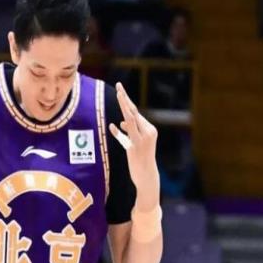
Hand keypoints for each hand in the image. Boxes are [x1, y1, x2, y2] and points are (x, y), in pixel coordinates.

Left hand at [109, 82, 159, 210]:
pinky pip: (125, 138)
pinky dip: (119, 133)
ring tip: (118, 95)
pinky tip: (113, 126)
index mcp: (150, 130)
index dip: (127, 101)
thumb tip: (120, 122)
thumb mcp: (134, 143)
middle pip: (134, 112)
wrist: (147, 176)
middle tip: (119, 86)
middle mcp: (148, 133)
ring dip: (124, 107)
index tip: (120, 90)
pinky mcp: (135, 149)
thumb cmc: (140, 159)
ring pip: (131, 120)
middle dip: (125, 99)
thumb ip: (127, 133)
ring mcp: (142, 140)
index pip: (135, 113)